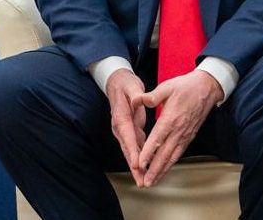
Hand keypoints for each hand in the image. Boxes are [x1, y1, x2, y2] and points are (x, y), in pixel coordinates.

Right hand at [106, 69, 147, 186]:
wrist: (117, 82)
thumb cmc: (125, 84)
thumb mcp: (131, 86)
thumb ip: (136, 94)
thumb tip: (139, 99)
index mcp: (121, 116)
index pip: (127, 136)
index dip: (133, 151)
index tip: (138, 164)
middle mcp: (119, 126)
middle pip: (127, 149)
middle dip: (134, 166)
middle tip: (141, 180)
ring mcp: (123, 130)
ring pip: (130, 151)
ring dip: (137, 166)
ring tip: (143, 180)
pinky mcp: (128, 131)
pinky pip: (134, 147)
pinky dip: (139, 158)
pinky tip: (146, 168)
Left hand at [136, 70, 221, 186]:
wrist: (207, 88)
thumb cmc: (186, 87)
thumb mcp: (166, 87)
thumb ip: (151, 96)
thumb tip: (137, 100)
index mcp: (170, 118)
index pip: (157, 139)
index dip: (148, 152)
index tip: (140, 163)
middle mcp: (178, 130)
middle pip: (165, 153)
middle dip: (154, 169)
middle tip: (145, 181)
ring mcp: (185, 135)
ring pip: (172, 156)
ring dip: (162, 170)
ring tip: (153, 181)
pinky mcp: (189, 136)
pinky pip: (179, 153)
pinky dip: (171, 163)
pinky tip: (165, 169)